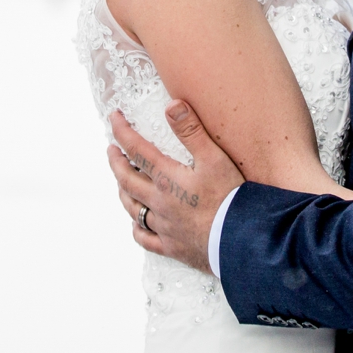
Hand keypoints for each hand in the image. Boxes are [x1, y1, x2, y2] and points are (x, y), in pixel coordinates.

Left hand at [106, 101, 243, 273]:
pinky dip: (137, 229)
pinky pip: (146, 238)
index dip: (122, 131)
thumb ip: (192, 131)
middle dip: (116, 162)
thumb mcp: (214, 158)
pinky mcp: (172, 247)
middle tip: (111, 150)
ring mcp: (164, 226)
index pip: (136, 149)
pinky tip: (137, 224)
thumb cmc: (230, 198)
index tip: (114, 117)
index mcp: (167, 179)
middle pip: (127, 180)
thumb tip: (171, 106)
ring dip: (123, 191)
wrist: (241, 240)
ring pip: (133, 208)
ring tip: (121, 182)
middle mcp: (159, 202)